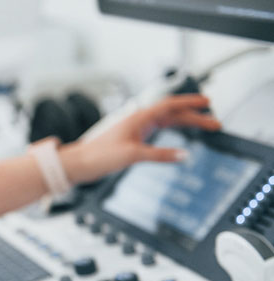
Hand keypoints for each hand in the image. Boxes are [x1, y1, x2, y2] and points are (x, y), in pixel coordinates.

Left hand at [61, 94, 221, 183]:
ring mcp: (136, 129)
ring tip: (203, 128)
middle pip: (173, 114)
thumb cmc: (100, 156)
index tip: (209, 102)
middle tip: (215, 123)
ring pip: (166, 122)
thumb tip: (183, 155)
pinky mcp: (132, 139)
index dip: (191, 102)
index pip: (171, 105)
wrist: (81, 164)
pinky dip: (172, 134)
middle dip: (194, 117)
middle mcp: (139, 120)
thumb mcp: (132, 155)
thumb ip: (159, 155)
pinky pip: (158, 132)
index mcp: (139, 117)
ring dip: (185, 124)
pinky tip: (178, 138)